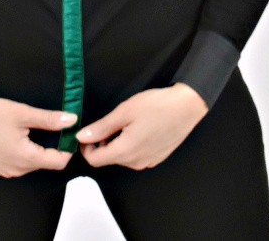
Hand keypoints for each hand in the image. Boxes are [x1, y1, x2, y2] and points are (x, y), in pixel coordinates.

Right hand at [0, 83, 77, 178]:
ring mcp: (6, 171)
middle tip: (53, 123)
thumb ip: (49, 119)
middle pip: (46, 161)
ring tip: (35, 127)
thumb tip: (71, 120)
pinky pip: (21, 163)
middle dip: (54, 145)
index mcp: (25, 158)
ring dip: (39, 148)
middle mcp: (17, 170)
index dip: (68, 146)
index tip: (69, 130)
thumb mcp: (22, 113)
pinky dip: (26, 151)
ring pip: (33, 162)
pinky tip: (20, 134)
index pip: (58, 161)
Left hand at [75, 83, 208, 169]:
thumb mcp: (125, 111)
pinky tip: (138, 128)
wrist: (187, 107)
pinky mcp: (157, 158)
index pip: (95, 161)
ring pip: (122, 158)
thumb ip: (101, 127)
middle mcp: (136, 163)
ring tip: (124, 122)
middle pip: (108, 159)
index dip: (86, 147)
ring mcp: (148, 162)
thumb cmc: (156, 105)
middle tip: (107, 122)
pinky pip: (136, 156)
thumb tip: (81, 137)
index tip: (87, 131)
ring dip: (116, 143)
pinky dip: (130, 145)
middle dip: (101, 143)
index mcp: (126, 152)